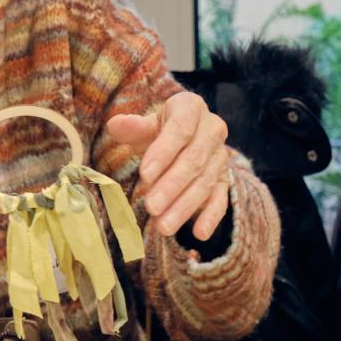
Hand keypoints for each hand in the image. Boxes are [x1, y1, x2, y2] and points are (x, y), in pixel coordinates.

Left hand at [105, 91, 230, 242]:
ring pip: (205, 182)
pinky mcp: (225, 179)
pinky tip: (199, 233)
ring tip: (164, 226)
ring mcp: (221, 156)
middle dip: (172, 185)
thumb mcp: (146, 126)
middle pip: (194, 159)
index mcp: (191, 107)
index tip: (145, 175)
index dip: (163, 153)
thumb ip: (132, 127)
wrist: (186, 136)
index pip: (180, 130)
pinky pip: (221, 198)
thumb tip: (115, 124)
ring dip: (185, 205)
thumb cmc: (160, 130)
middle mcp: (213, 129)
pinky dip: (211, 216)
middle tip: (151, 207)